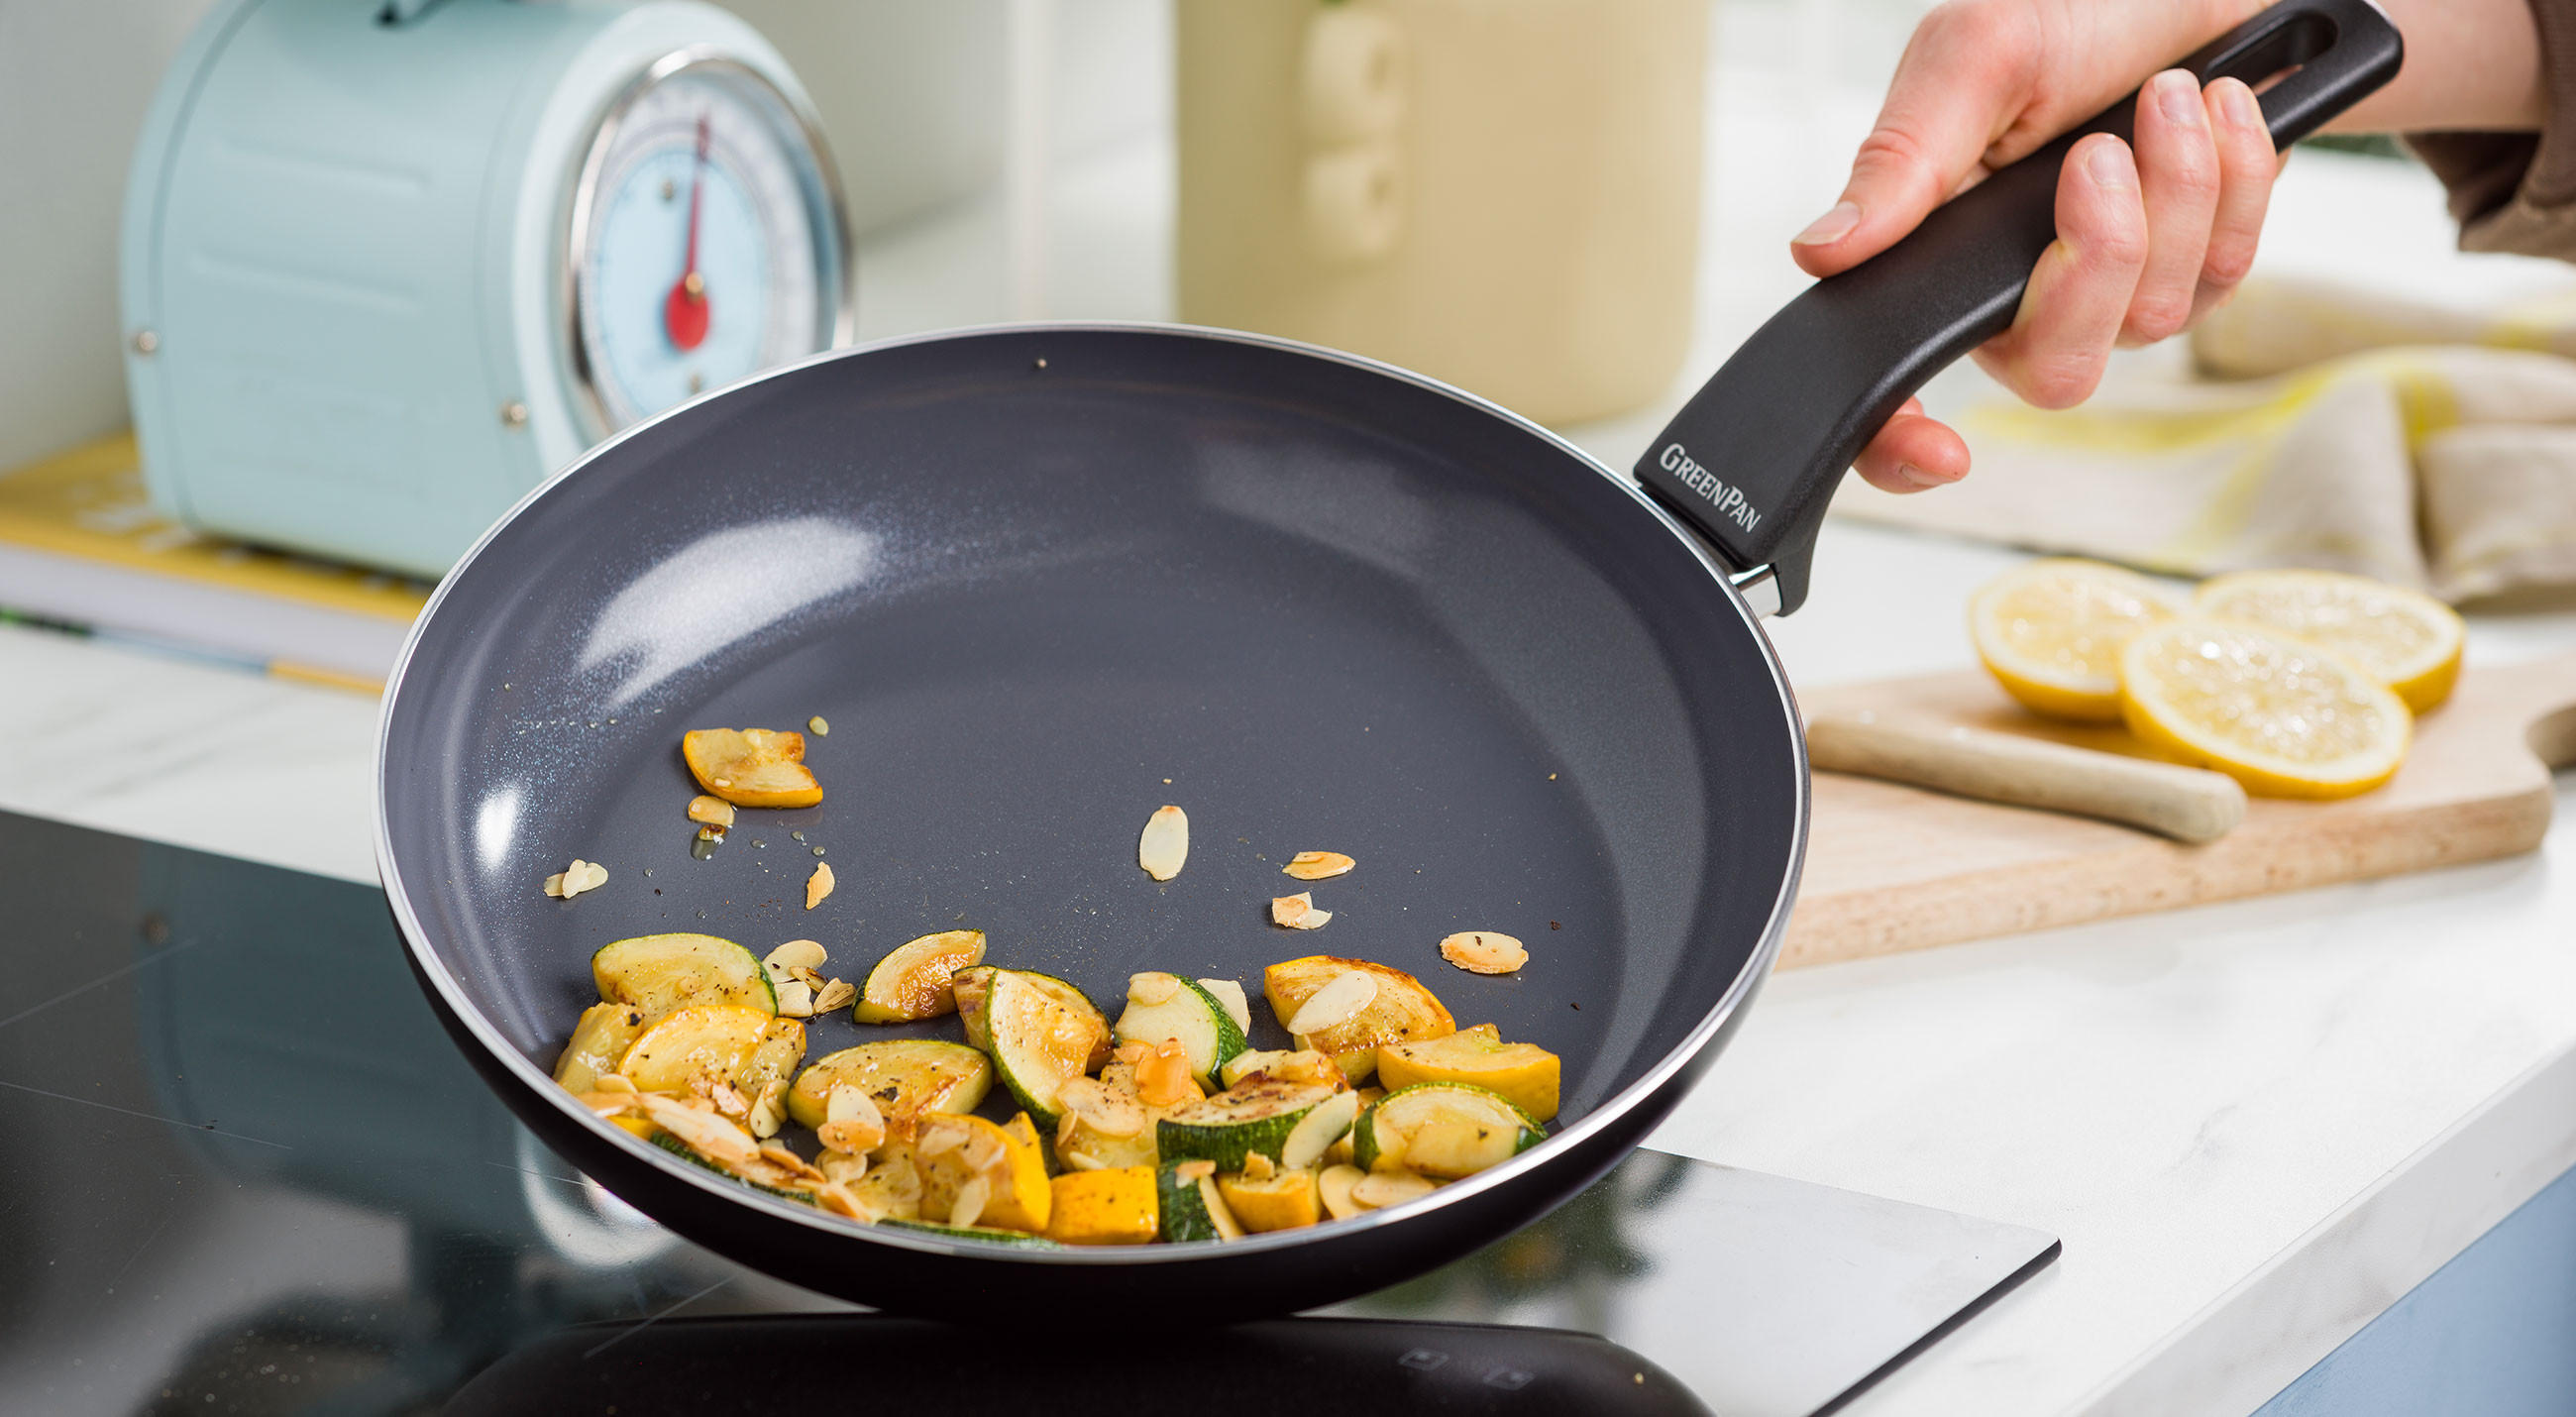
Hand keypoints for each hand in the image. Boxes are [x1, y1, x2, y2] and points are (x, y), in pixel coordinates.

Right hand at [1794, 0, 2279, 493]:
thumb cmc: (2079, 8)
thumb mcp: (1974, 58)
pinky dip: (2235, 178)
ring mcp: (2114, 294)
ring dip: (2177, 191)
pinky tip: (2214, 111)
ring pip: (2152, 320)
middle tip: (2098, 154)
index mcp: (1941, 255)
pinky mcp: (2198, 271)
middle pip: (2055, 370)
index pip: (1895, 385)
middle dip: (2100, 257)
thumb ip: (1903, 159)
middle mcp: (2020, 293)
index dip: (1898, 446)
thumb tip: (1821, 250)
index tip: (1940, 452)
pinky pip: (2226, 273)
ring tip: (2167, 96)